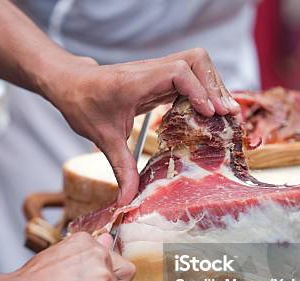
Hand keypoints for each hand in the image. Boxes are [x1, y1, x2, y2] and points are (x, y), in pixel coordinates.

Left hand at [42, 48, 239, 204]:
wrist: (71, 85)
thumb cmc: (83, 105)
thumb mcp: (103, 138)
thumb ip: (120, 168)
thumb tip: (127, 200)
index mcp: (137, 81)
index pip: (178, 71)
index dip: (198, 89)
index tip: (209, 113)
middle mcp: (150, 71)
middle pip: (195, 60)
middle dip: (215, 84)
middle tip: (227, 114)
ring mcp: (156, 72)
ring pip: (196, 64)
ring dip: (213, 85)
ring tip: (225, 114)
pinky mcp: (159, 78)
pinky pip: (189, 76)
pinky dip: (203, 90)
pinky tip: (208, 112)